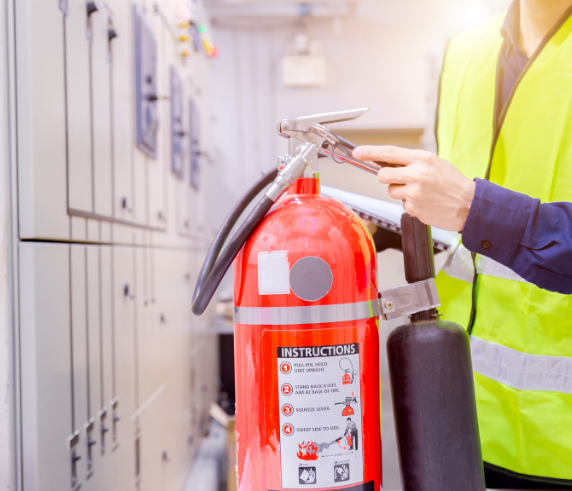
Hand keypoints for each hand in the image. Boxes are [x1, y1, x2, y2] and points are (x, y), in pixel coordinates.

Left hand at [353, 146, 475, 231]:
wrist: (469, 204)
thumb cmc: (452, 183)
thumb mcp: (434, 163)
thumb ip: (412, 162)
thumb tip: (389, 163)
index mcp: (422, 159)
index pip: (388, 153)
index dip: (370, 152)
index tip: (358, 152)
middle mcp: (416, 174)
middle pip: (382, 175)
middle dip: (387, 178)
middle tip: (399, 180)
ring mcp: (413, 192)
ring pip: (391, 191)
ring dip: (400, 192)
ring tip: (420, 193)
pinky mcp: (413, 207)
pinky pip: (402, 204)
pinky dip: (411, 204)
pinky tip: (425, 202)